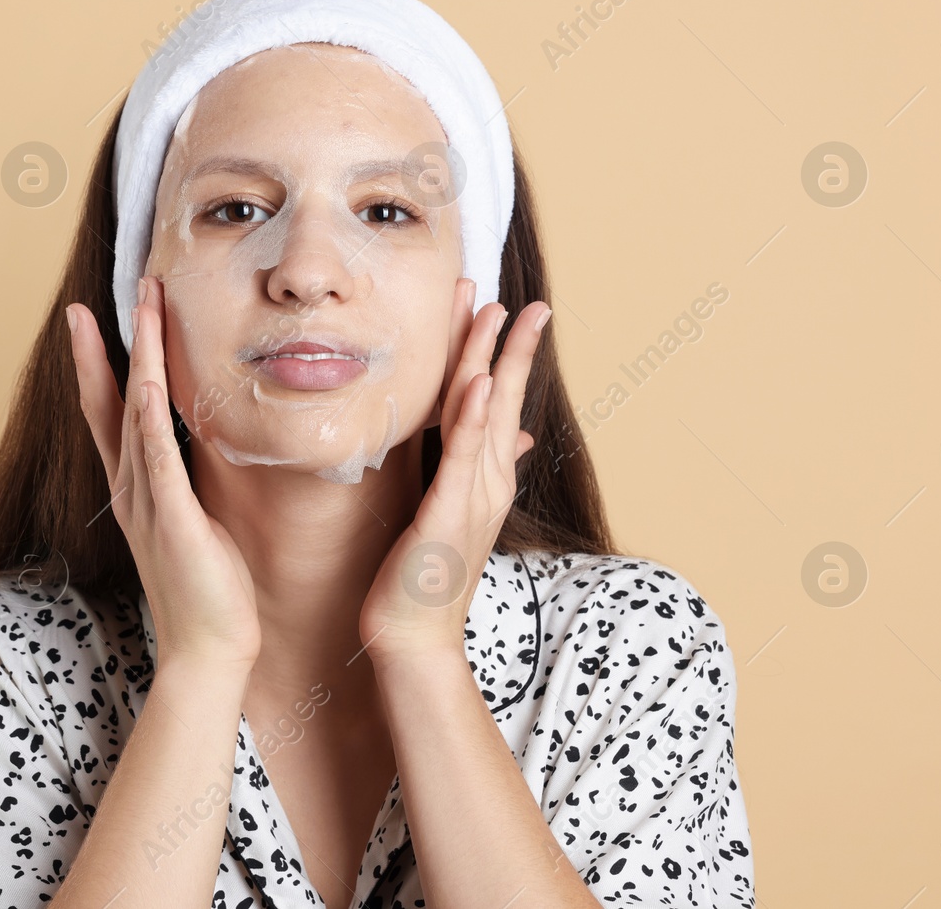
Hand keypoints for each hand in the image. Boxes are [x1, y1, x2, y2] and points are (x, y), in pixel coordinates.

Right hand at [67, 274, 261, 670]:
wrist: (208, 652)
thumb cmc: (210, 590)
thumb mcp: (195, 521)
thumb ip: (186, 483)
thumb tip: (197, 445)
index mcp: (136, 489)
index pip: (111, 415)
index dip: (99, 366)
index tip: (94, 321)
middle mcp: (131, 490)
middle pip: (111, 404)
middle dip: (105, 348)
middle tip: (94, 299)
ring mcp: (147, 504)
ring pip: (135, 417)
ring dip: (137, 359)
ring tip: (140, 311)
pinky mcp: (173, 521)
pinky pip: (159, 461)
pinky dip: (150, 419)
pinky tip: (148, 383)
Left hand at [358, 278, 549, 662]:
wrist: (413, 638)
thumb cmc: (422, 579)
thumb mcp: (451, 515)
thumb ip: (472, 472)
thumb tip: (508, 438)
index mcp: (484, 479)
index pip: (497, 404)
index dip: (503, 356)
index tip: (509, 311)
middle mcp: (487, 483)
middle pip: (500, 400)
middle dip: (511, 347)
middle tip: (527, 301)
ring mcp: (472, 498)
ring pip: (484, 417)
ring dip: (491, 362)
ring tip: (498, 316)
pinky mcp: (447, 514)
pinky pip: (461, 457)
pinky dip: (473, 417)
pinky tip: (480, 381)